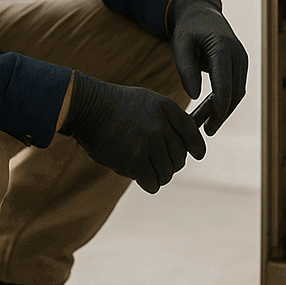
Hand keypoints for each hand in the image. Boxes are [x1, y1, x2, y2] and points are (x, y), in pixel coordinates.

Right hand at [58, 71, 205, 193]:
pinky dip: (150, 183)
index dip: (197, 147)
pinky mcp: (134, 162)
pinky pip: (153, 183)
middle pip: (180, 157)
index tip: (197, 154)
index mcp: (167, 109)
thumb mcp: (147, 101)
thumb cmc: (115, 106)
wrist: (88, 108)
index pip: (192, 133)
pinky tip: (142, 177)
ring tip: (148, 170)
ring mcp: (148, 145)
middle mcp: (161, 127)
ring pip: (168, 173)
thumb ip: (168, 118)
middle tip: (161, 164)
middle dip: (173, 164)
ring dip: (160, 175)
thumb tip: (186, 142)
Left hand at [169, 0, 248, 135]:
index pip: (224, 80)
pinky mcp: (241, 64)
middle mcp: (237, 53)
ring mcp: (242, 59)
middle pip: (234, 90)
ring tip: (207, 126)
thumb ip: (186, 69)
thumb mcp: (180, 44)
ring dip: (224, 110)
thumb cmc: (188, 28)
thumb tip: (195, 96)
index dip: (220, 103)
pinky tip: (212, 114)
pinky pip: (236, 87)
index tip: (211, 122)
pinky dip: (226, 102)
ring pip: (238, 92)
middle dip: (222, 112)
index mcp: (222, 46)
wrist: (202, 12)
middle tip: (207, 131)